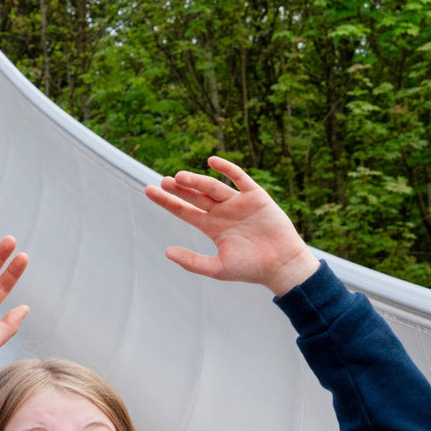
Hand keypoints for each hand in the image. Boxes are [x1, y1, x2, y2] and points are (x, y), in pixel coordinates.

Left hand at [145, 156, 318, 296]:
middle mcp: (222, 212)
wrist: (281, 265)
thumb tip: (167, 252)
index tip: (149, 191)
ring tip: (180, 177)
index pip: (184, 211)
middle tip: (163, 181)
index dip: (167, 201)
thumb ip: (192, 261)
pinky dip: (227, 169)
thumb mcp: (217, 268)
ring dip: (197, 181)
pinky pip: (239, 179)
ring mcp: (238, 203)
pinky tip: (212, 161)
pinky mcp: (256, 196)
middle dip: (179, 189)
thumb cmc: (250, 269)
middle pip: (195, 196)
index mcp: (211, 227)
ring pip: (213, 187)